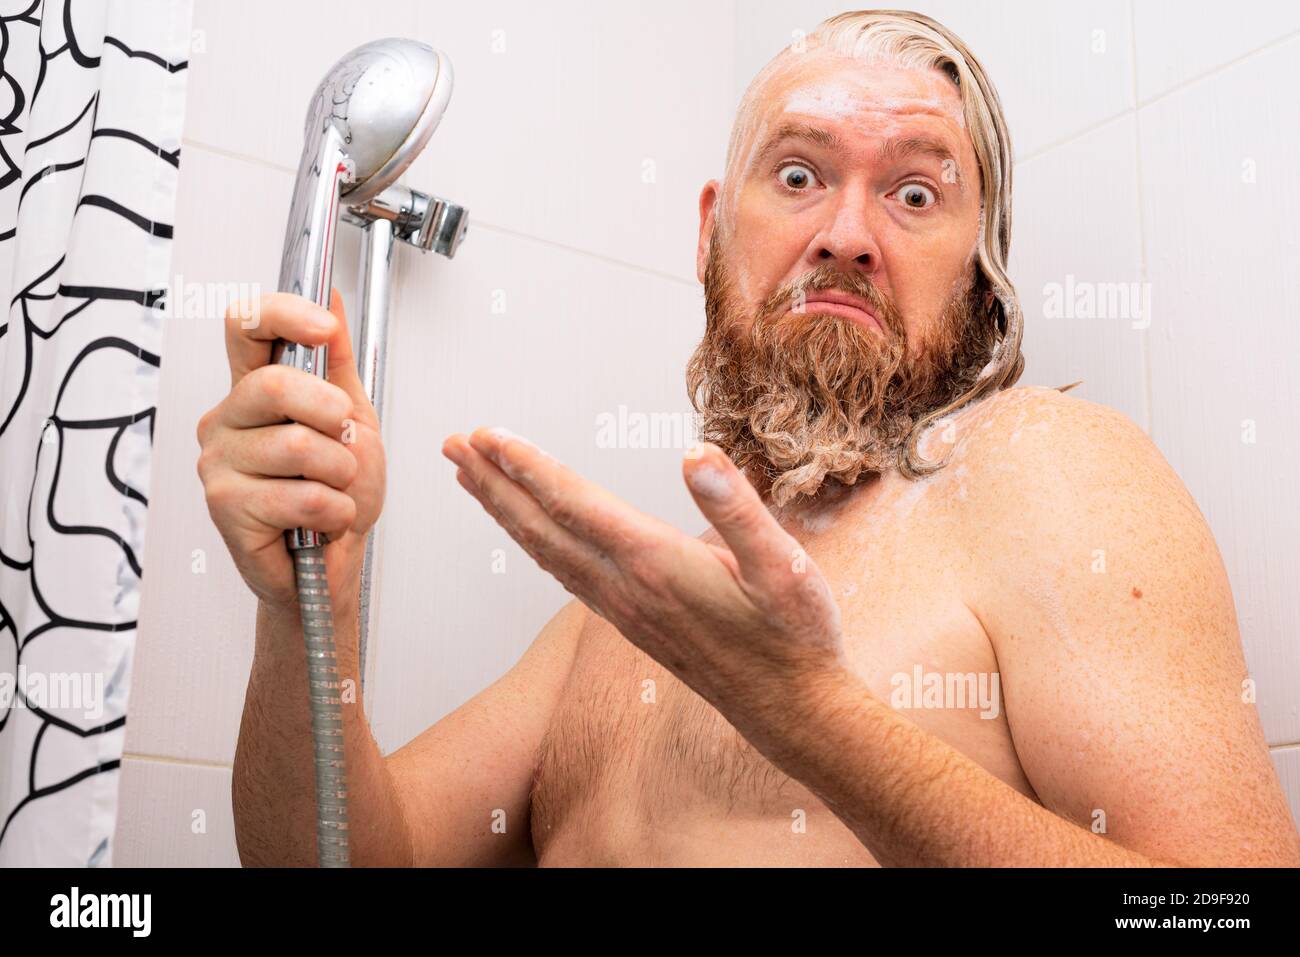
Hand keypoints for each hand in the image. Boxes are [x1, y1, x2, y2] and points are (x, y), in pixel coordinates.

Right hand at [196, 289, 385, 610]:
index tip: (325, 327)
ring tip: (335, 490)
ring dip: (341, 474)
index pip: (244, 326)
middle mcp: (226, 420)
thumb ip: (338, 361)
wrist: (335, 562)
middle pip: (275, 385)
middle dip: (332, 416)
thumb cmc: (338, 493)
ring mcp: (219, 463)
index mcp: (254, 390)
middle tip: (345, 444)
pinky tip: (323, 520)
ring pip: (297, 446)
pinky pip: (301, 496)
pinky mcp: (225, 508)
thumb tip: (331, 296)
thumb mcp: (353, 418)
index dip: (284, 314)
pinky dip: (334, 511)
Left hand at [440, 427, 846, 716]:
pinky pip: (566, 575)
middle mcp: (628, 588)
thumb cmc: (795, 636)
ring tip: (471, 478)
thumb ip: (738, 508)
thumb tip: (696, 455)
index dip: (527, 467)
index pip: (575, 505)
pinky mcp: (632, 623)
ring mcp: (625, 609)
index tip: (486, 436)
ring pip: (547, 553)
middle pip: (543, 527)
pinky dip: (535, 544)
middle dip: (494, 482)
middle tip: (452, 445)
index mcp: (658, 564)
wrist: (794, 710)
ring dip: (505, 511)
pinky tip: (528, 533)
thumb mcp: (786, 566)